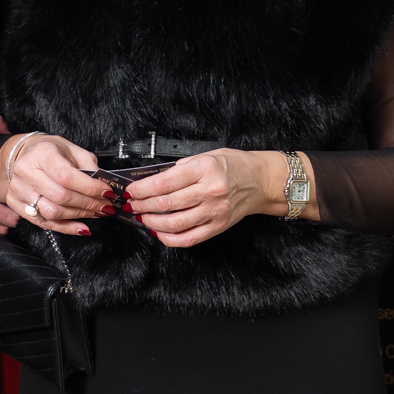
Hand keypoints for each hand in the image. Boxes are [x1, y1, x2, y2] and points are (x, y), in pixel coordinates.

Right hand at [0, 123, 105, 235]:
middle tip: (105, 205)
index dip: (89, 188)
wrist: (26, 154)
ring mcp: (18, 189)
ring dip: (79, 216)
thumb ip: (89, 165)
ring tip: (95, 212)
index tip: (106, 192)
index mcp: (42, 153)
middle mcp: (26, 171)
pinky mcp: (16, 204)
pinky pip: (44, 223)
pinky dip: (66, 228)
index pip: (66, 176)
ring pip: (52, 212)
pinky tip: (81, 227)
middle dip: (88, 204)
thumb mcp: (73, 149)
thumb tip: (102, 186)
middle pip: (60, 196)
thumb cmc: (51, 152)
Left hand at [127, 149, 313, 246]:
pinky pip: (189, 238)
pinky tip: (159, 232)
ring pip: (175, 223)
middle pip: (167, 203)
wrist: (261, 181)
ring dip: (152, 222)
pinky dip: (169, 238)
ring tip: (142, 217)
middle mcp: (210, 191)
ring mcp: (215, 211)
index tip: (131, 190)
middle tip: (132, 205)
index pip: (164, 182)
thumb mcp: (206, 156)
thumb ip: (180, 168)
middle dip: (143, 205)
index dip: (142, 189)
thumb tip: (152, 181)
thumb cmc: (234, 165)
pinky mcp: (218, 226)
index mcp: (205, 168)